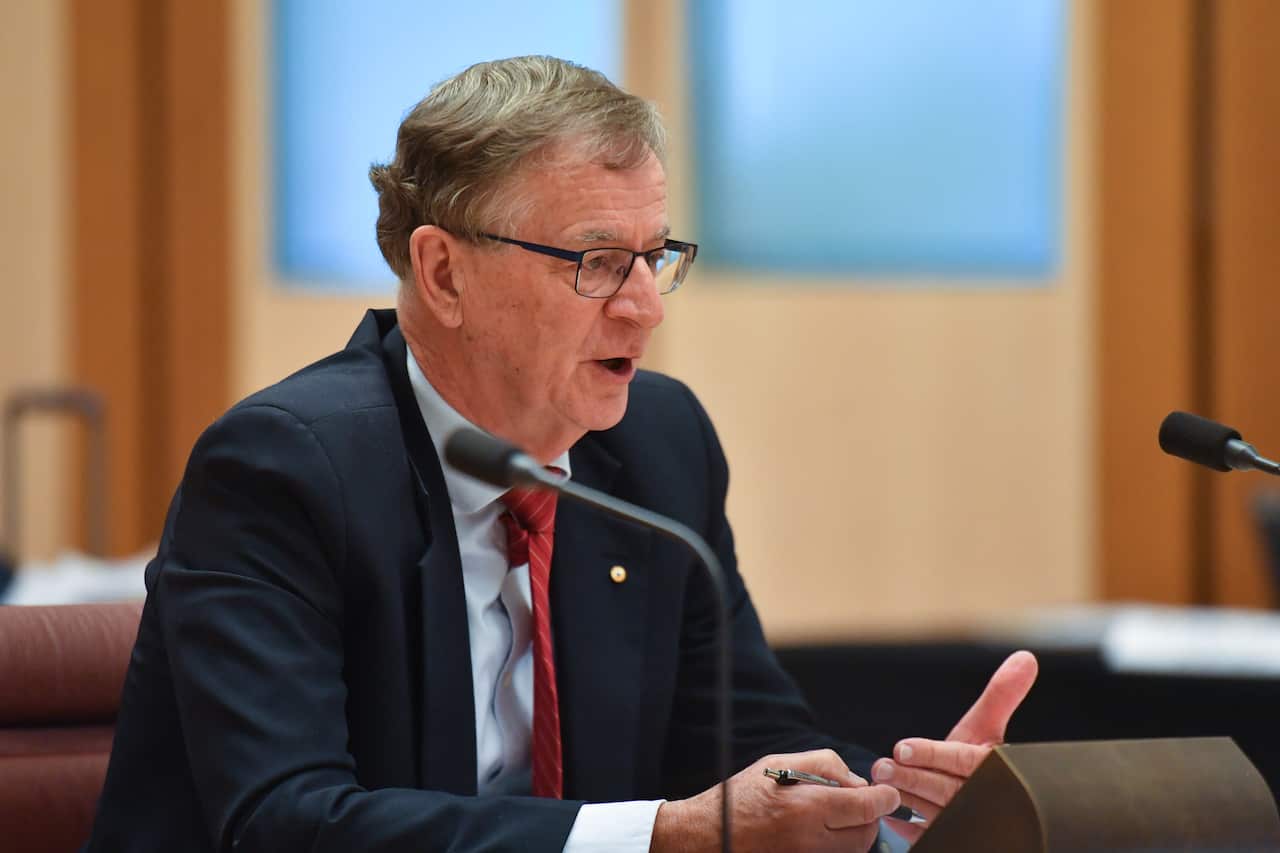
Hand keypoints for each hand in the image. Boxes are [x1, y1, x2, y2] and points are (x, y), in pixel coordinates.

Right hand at [651, 749, 900, 852]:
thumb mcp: (777, 763)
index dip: (884, 799)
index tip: (887, 793)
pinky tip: (822, 832)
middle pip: (866, 833)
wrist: (709, 836)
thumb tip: (855, 780)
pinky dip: (838, 846)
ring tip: (834, 817)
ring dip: (855, 833)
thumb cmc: (740, 797)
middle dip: (868, 816)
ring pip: (854, 850)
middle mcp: (810, 840)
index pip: (865, 807)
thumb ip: (823, 765)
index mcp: (805, 807)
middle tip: (856, 802)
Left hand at [871, 650, 1037, 843]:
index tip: (903, 747)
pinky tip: (887, 813)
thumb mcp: (985, 727)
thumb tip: (1026, 657)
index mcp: (994, 770)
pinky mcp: (948, 840)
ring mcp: (965, 823)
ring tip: (880, 780)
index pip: (964, 762)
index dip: (933, 755)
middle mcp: (982, 799)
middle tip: (883, 766)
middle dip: (912, 777)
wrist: (975, 802)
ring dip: (904, 797)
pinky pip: (925, 838)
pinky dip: (905, 827)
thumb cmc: (975, 759)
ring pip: (932, 813)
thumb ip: (1000, 695)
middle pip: (945, 790)